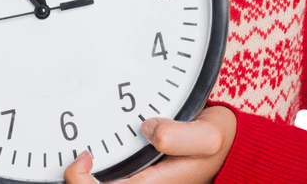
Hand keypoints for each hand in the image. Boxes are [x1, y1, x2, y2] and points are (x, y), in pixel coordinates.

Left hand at [63, 106, 235, 183]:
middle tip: (76, 155)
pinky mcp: (140, 171)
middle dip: (78, 178)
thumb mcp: (208, 137)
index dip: (81, 180)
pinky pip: (110, 175)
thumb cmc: (218, 144)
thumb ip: (180, 135)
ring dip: (86, 174)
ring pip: (102, 183)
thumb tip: (150, 129)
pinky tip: (94, 151)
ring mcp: (141, 179)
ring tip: (80, 154)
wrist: (230, 147)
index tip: (83, 156)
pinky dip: (96, 167)